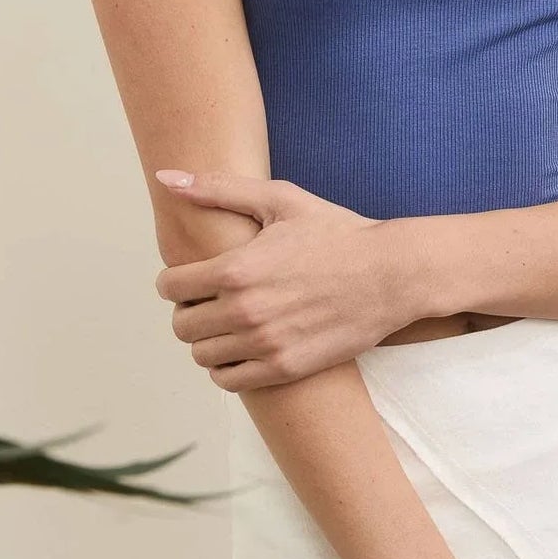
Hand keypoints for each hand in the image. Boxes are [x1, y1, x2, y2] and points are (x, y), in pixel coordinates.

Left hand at [152, 168, 416, 389]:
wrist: (391, 274)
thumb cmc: (336, 233)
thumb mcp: (279, 199)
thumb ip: (218, 188)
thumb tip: (166, 178)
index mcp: (237, 269)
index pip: (171, 287)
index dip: (175, 281)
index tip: (192, 277)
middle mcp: (245, 311)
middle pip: (181, 326)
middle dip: (188, 310)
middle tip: (210, 300)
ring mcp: (265, 344)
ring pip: (201, 356)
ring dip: (206, 340)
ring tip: (228, 323)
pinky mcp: (285, 368)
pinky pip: (229, 380)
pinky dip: (226, 367)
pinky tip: (242, 346)